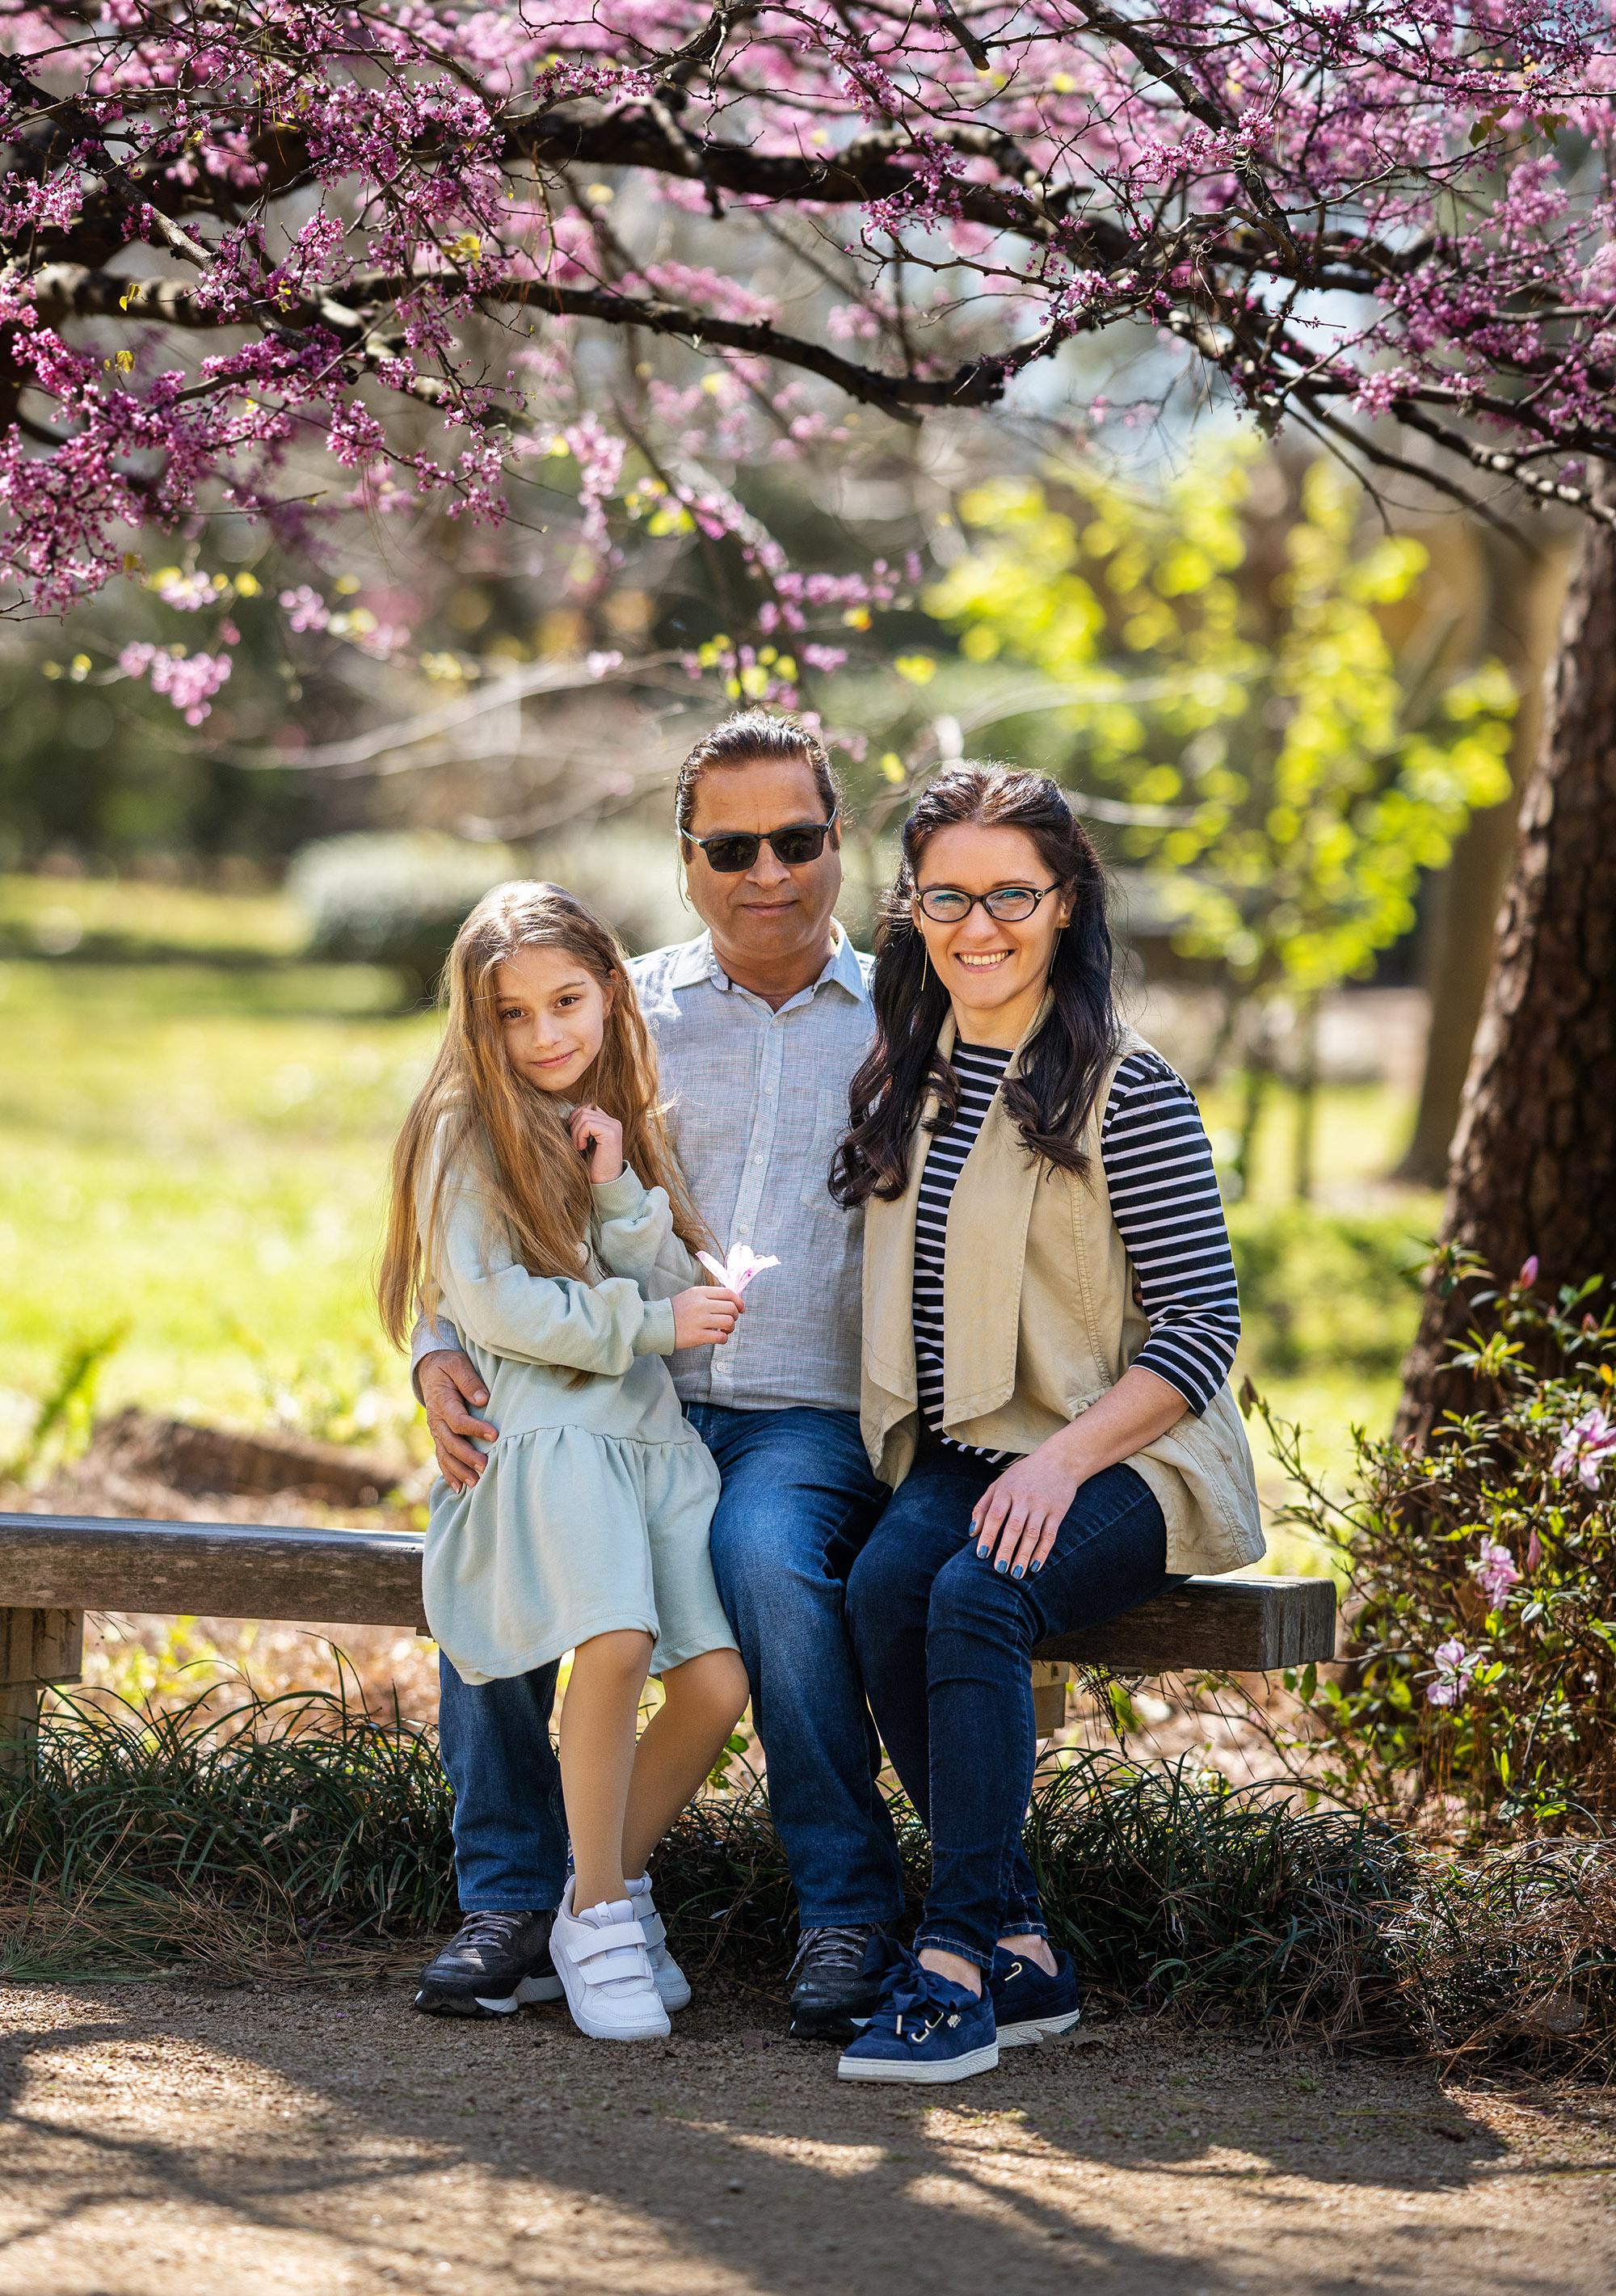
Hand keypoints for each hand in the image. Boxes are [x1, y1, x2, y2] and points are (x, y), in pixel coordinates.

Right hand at [419, 1348, 498, 1493]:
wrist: (430, 1369)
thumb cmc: (448, 1365)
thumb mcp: (457, 1364)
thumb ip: (469, 1380)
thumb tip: (483, 1400)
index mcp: (442, 1401)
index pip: (458, 1419)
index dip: (475, 1428)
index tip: (494, 1434)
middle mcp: (436, 1420)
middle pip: (451, 1442)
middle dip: (468, 1456)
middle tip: (486, 1466)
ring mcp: (436, 1430)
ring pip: (445, 1454)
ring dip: (459, 1470)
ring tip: (475, 1483)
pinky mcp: (439, 1437)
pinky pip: (442, 1458)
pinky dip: (449, 1474)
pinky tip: (459, 1488)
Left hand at [568, 1104, 623, 1182]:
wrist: (604, 1182)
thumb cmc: (593, 1164)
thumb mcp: (585, 1141)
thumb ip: (582, 1127)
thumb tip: (564, 1113)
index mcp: (608, 1123)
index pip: (588, 1107)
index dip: (575, 1117)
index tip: (572, 1134)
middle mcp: (613, 1122)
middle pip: (584, 1110)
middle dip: (574, 1126)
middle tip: (574, 1143)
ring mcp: (613, 1126)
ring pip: (584, 1116)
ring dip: (576, 1133)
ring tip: (578, 1147)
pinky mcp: (611, 1133)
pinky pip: (587, 1124)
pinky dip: (579, 1136)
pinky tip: (582, 1147)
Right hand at [671, 1286, 743, 1349]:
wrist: (657, 1325)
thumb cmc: (677, 1311)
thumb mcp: (691, 1295)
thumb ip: (709, 1296)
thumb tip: (732, 1300)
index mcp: (700, 1292)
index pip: (728, 1293)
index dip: (739, 1301)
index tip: (741, 1309)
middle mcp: (701, 1304)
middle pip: (731, 1308)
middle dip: (735, 1316)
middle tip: (730, 1321)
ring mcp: (699, 1320)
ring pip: (729, 1322)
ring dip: (731, 1328)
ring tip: (725, 1330)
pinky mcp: (698, 1336)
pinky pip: (721, 1337)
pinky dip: (724, 1339)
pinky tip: (719, 1338)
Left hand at [969, 1438, 1084, 1579]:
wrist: (1059, 1460)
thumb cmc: (1023, 1475)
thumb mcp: (999, 1483)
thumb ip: (983, 1506)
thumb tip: (971, 1532)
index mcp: (1006, 1490)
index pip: (995, 1515)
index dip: (988, 1535)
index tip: (981, 1555)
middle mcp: (1024, 1497)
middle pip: (1014, 1527)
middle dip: (1006, 1549)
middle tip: (999, 1569)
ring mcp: (1042, 1505)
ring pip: (1032, 1534)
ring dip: (1024, 1555)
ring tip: (1016, 1574)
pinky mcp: (1058, 1511)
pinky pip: (1050, 1535)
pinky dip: (1042, 1552)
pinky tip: (1035, 1566)